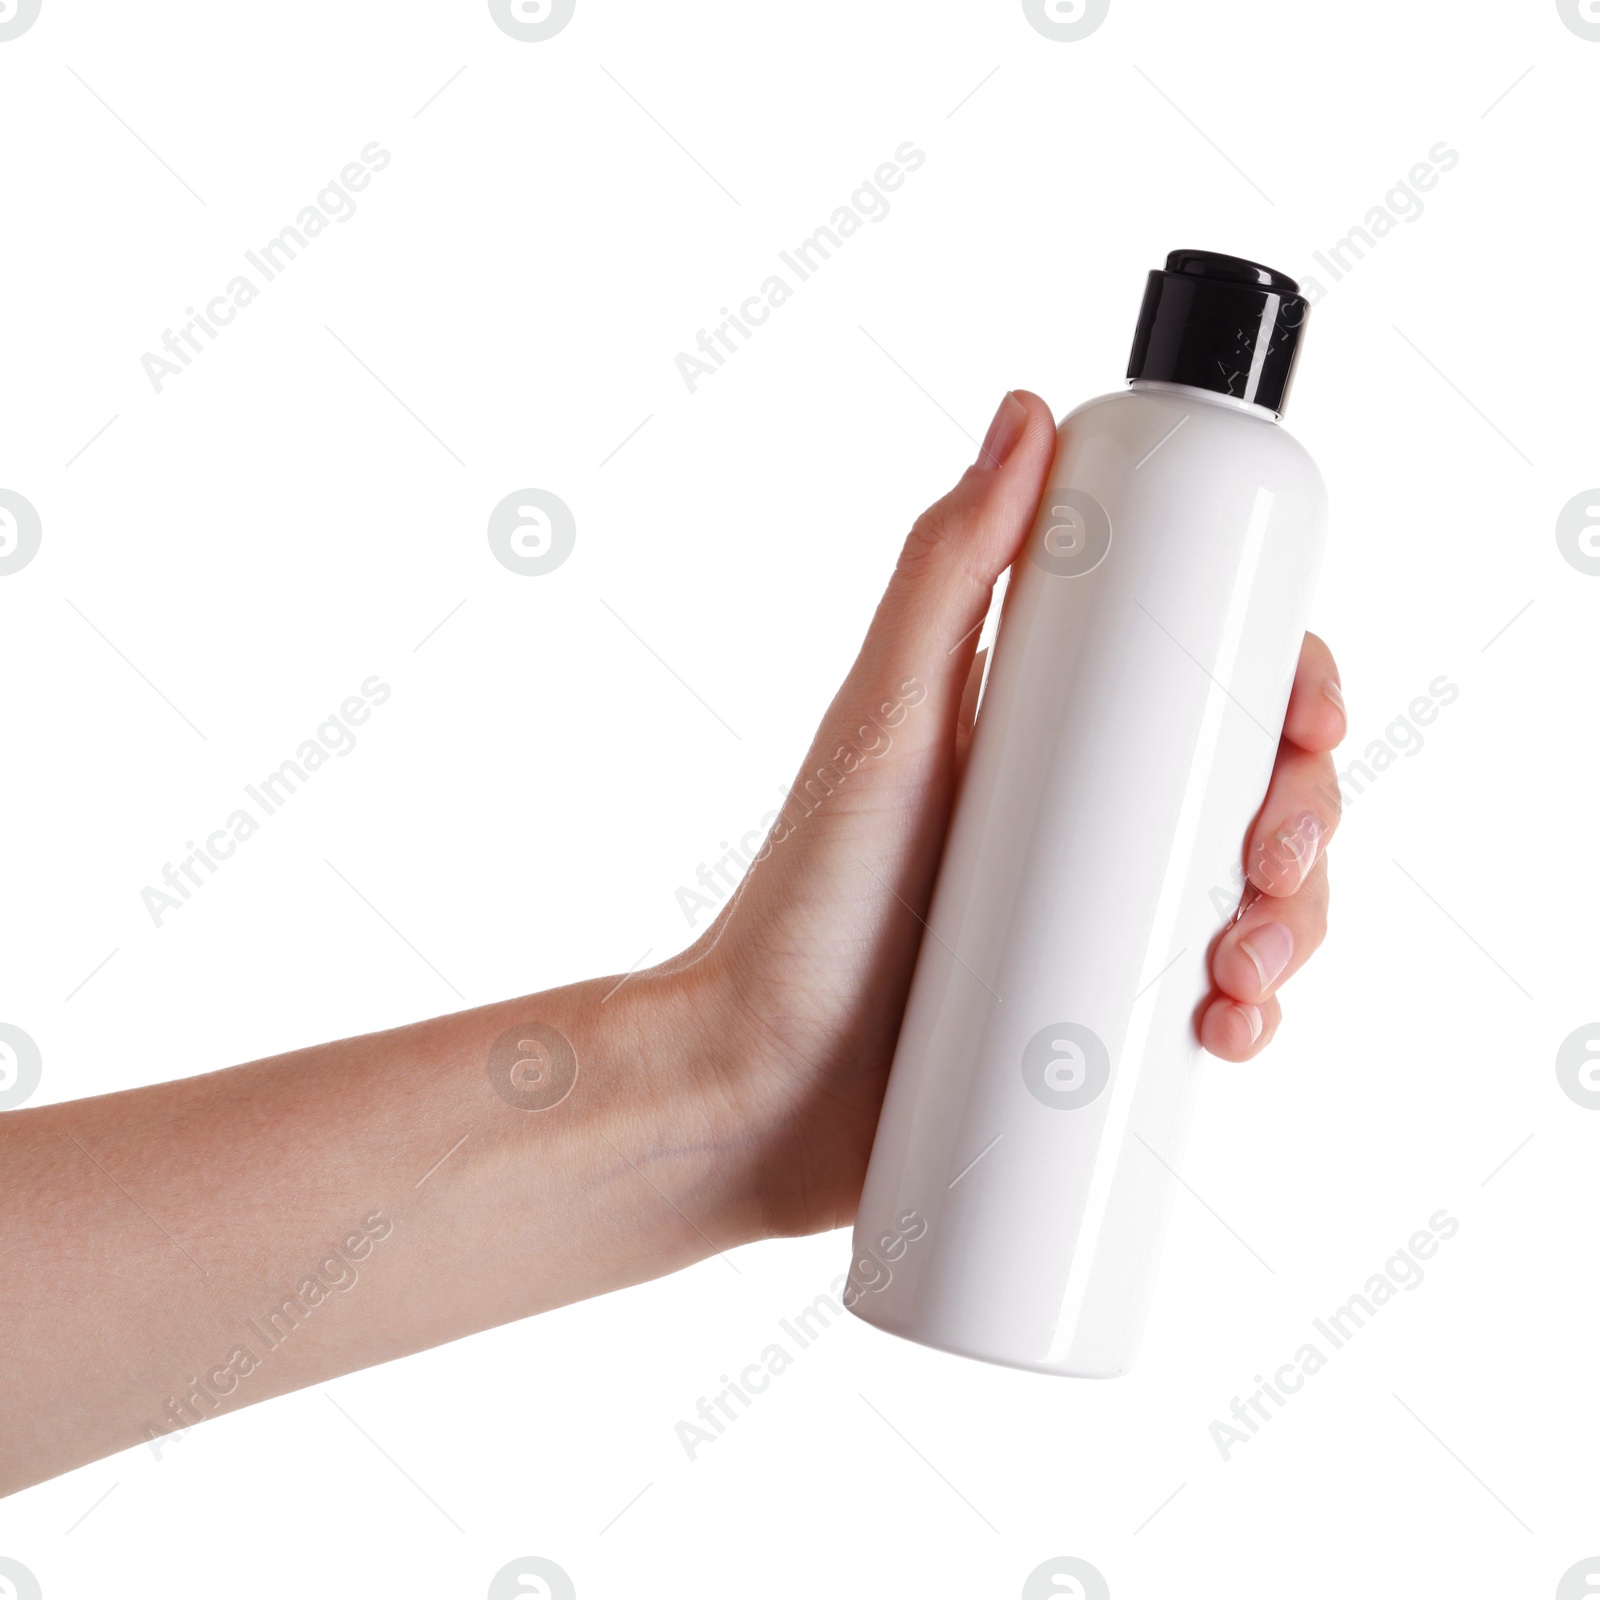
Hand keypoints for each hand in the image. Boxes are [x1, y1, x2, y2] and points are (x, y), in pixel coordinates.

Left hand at [683, 390, 1344, 1239]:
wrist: (756, 1096)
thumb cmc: (800, 907)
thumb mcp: (883, 726)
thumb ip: (944, 574)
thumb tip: (1026, 414)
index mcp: (1043, 730)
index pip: (1201, 677)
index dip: (1285, 684)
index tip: (1308, 714)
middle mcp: (1079, 816)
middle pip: (1249, 785)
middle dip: (1304, 816)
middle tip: (1275, 863)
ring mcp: (1091, 921)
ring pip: (1255, 896)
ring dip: (1299, 922)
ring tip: (1244, 972)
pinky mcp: (1095, 1021)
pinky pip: (1215, 1002)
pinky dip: (1255, 1014)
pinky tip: (1235, 1032)